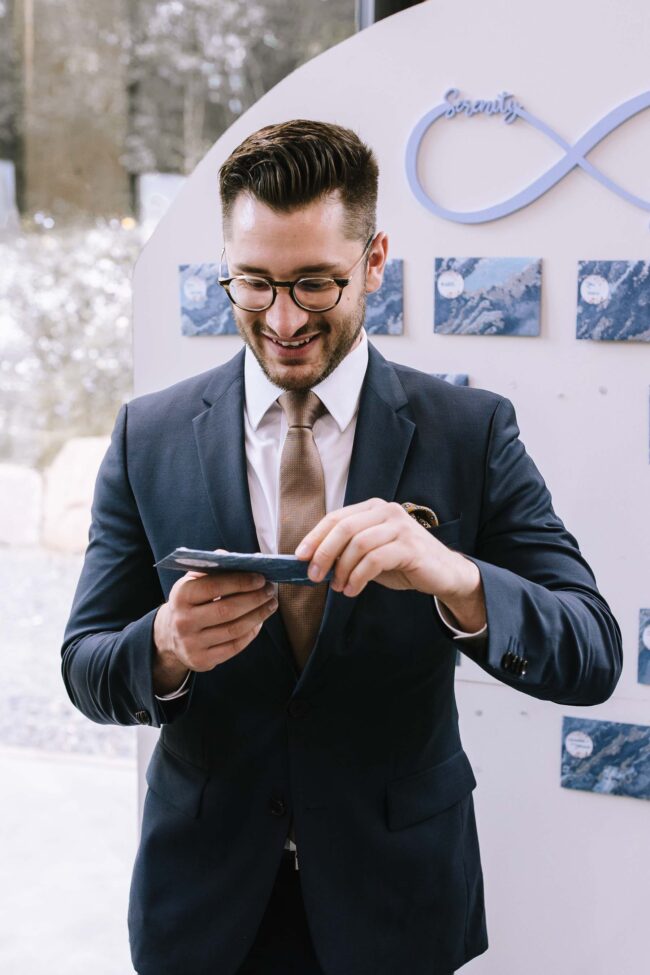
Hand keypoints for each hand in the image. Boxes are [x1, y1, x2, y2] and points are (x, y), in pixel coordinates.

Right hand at [152, 560, 277, 693]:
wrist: (170, 635)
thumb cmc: (191, 601)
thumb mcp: (193, 581)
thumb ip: (214, 568)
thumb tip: (242, 559)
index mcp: (181, 595)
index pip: (214, 586)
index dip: (241, 582)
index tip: (261, 578)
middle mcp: (183, 620)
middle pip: (227, 610)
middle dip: (254, 599)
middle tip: (271, 591)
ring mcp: (192, 643)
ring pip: (234, 630)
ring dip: (259, 616)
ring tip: (271, 604)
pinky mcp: (202, 660)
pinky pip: (235, 647)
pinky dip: (251, 633)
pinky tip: (260, 621)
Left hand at [294, 498, 485, 629]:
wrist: (443, 572)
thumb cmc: (402, 562)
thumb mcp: (370, 553)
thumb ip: (346, 551)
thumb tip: (311, 562)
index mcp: (373, 508)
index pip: (336, 518)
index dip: (315, 537)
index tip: (299, 557)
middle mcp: (387, 511)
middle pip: (344, 528)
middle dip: (324, 553)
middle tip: (314, 576)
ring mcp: (400, 527)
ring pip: (359, 545)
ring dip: (342, 570)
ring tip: (338, 587)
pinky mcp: (410, 546)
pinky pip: (375, 560)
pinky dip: (358, 577)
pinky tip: (352, 590)